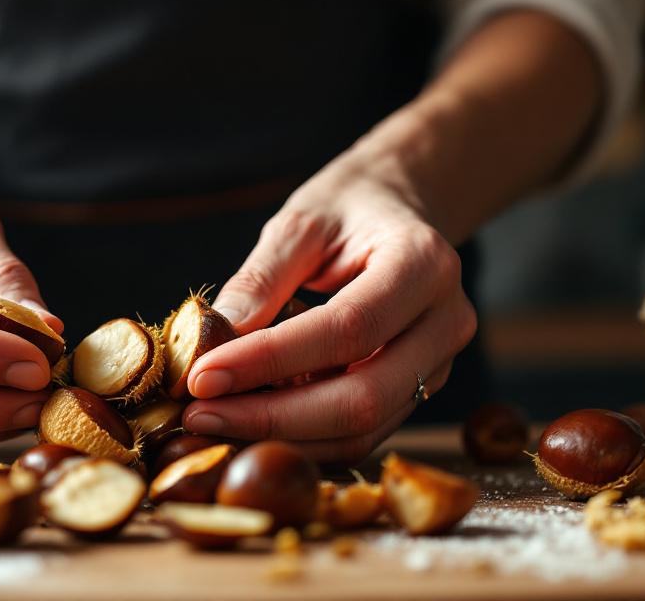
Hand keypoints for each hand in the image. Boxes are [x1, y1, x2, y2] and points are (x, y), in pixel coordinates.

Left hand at [182, 167, 475, 461]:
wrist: (399, 208)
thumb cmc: (348, 208)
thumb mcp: (300, 223)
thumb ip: (261, 279)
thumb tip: (214, 340)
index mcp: (424, 264)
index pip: (347, 329)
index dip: (271, 360)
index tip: (203, 376)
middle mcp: (446, 321)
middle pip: (364, 397)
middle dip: (273, 416)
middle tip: (198, 415)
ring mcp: (438, 364)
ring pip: (364, 429)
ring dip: (283, 437)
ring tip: (213, 424)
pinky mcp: (417, 390)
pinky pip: (360, 433)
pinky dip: (301, 438)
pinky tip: (247, 425)